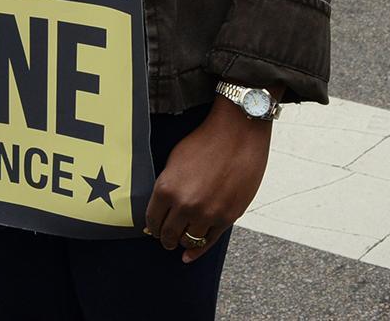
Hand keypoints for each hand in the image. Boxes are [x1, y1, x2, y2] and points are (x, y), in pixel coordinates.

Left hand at [144, 97, 273, 262]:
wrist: (237, 134)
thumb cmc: (204, 143)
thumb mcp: (174, 162)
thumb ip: (166, 187)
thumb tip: (159, 209)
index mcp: (166, 189)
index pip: (151, 220)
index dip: (151, 227)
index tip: (153, 229)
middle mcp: (185, 205)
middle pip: (168, 234)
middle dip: (164, 237)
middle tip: (165, 238)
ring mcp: (207, 213)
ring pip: (188, 240)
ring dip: (182, 242)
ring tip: (179, 239)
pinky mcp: (227, 217)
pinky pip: (208, 242)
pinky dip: (197, 252)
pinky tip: (189, 256)